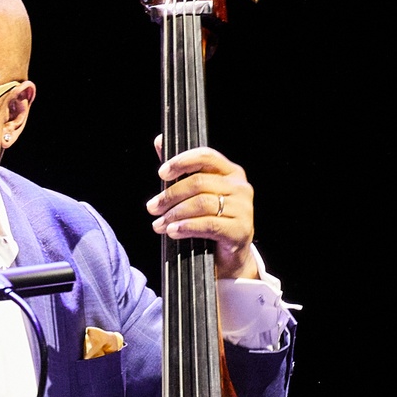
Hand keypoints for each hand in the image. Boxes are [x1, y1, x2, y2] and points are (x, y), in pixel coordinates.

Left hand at [149, 138, 258, 280]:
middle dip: (170, 195)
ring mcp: (244, 209)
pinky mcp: (241, 230)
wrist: (230, 256)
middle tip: (152, 207)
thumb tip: (160, 140)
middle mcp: (241, 187)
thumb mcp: (196, 194)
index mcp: (231, 172)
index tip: (162, 173)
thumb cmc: (212, 220)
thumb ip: (181, 168)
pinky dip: (186, 227)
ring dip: (174, 214)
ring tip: (159, 225)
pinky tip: (172, 232)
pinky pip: (209, 224)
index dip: (182, 161)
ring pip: (202, 204)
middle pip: (199, 183)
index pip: (206, 156)